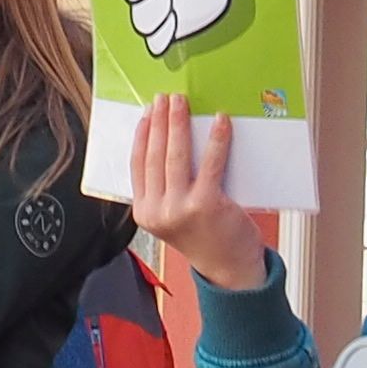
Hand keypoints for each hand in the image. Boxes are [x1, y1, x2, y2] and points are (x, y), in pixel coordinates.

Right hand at [126, 95, 270, 291]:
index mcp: (144, 212)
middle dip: (159, 122)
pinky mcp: (205, 204)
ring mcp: (179, 209)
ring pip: (175, 156)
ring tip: (182, 103)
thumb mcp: (173, 217)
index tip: (148, 113)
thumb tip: (170, 143)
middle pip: (155, 155)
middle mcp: (157, 211)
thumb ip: (165, 189)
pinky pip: (210, 163)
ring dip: (178, 124)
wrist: (229, 269)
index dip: (142, 135)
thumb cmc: (205, 238)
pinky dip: (215, 139)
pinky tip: (219, 121)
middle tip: (165, 98)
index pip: (137, 165)